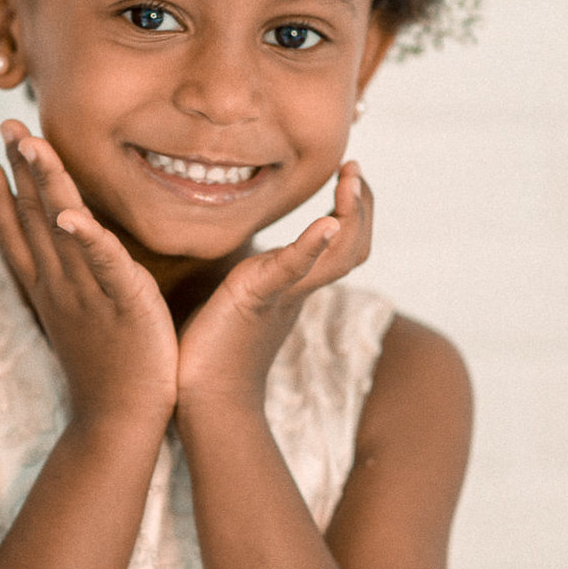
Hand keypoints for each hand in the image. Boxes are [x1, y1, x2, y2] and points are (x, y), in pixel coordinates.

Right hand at [0, 121, 178, 427]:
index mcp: (51, 290)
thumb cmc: (109, 373)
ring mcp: (89, 292)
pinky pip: (104, 264)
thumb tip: (72, 261)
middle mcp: (62, 285)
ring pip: (63, 228)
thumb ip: (76, 286)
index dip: (1, 196)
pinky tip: (72, 215)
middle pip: (34, 219)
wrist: (121, 422)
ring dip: (45, 185)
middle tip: (6, 125)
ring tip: (31, 145)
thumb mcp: (82, 322)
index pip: (19, 235)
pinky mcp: (124, 302)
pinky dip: (87, 239)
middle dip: (19, 170)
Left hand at [176, 161, 371, 415]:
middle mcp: (298, 290)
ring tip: (349, 181)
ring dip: (351, 214)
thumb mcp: (241, 301)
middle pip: (355, 246)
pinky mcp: (255, 299)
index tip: (350, 175)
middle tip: (354, 168)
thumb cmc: (214, 353)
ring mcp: (282, 295)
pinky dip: (311, 246)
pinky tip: (325, 223)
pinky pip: (291, 270)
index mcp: (294, 287)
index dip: (355, 210)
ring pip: (340, 255)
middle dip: (362, 205)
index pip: (344, 244)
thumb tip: (252, 259)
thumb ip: (255, 278)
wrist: (205, 401)